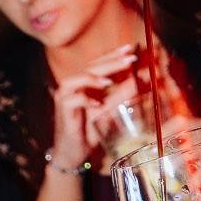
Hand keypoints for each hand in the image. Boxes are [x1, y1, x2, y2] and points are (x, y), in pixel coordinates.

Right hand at [49, 44, 136, 169]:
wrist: (72, 152)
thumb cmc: (89, 131)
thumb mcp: (108, 111)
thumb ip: (119, 96)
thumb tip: (138, 82)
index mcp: (84, 83)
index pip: (98, 63)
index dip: (113, 54)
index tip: (129, 48)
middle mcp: (72, 86)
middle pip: (90, 68)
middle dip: (110, 62)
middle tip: (129, 58)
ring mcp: (65, 97)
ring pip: (76, 80)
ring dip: (93, 78)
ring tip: (109, 80)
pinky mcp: (62, 111)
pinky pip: (71, 101)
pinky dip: (84, 100)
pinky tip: (96, 103)